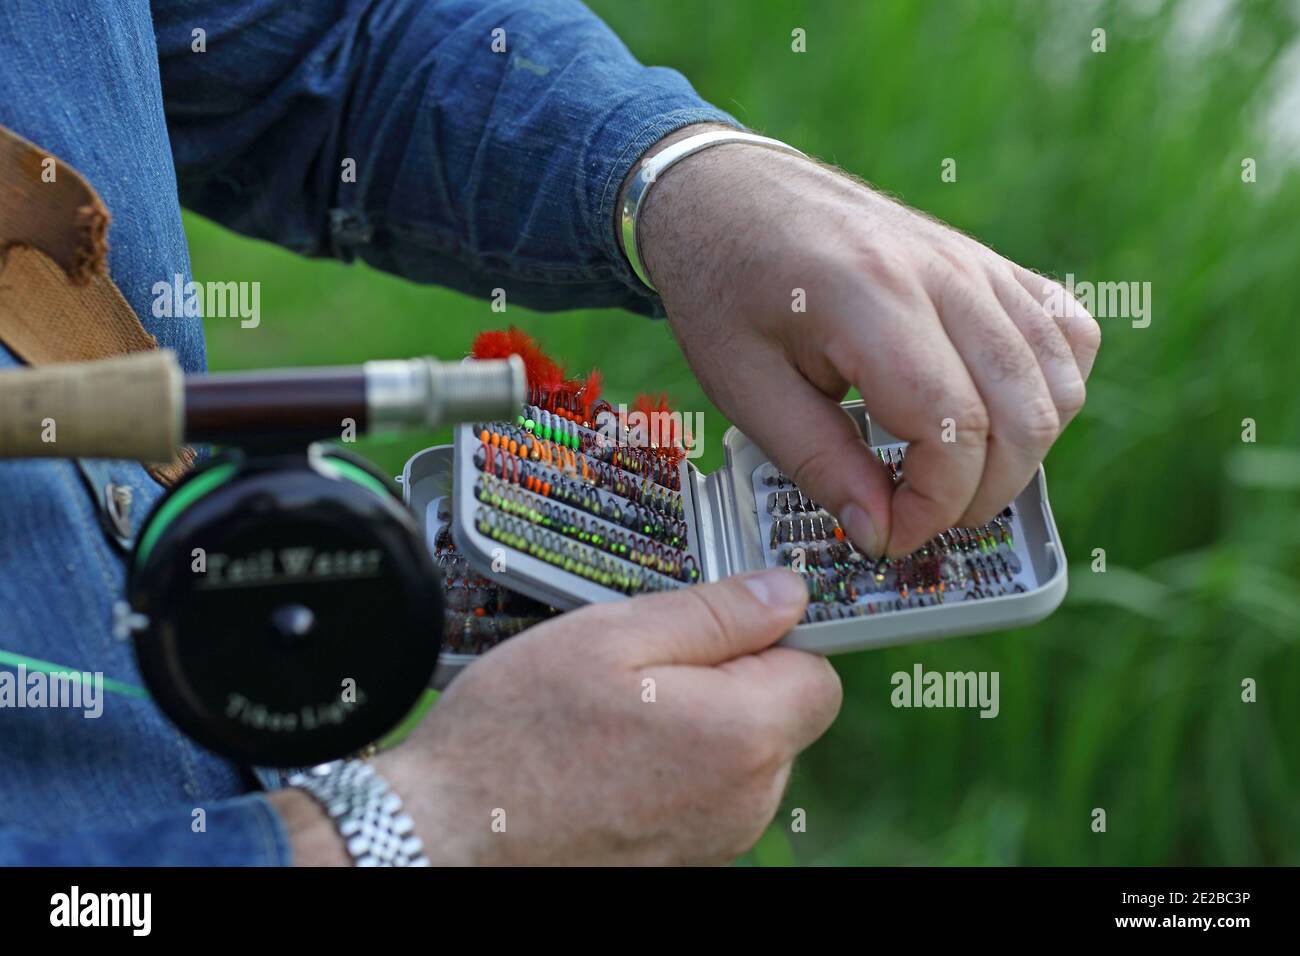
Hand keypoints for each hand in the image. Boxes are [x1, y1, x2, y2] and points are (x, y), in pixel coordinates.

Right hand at [278, 568, 839, 864]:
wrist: (452, 834)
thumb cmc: (520, 732)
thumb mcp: (613, 636)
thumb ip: (715, 614)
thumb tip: (789, 592)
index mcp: (742, 735)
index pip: (817, 674)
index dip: (771, 640)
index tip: (713, 630)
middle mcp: (746, 800)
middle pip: (781, 717)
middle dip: (732, 682)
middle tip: (644, 667)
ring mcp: (717, 839)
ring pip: (742, 757)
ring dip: (699, 726)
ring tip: (617, 715)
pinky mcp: (685, 861)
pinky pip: (706, 797)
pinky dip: (673, 770)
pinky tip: (611, 758)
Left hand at [632, 125, 1100, 556]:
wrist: (726, 191)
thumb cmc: (723, 284)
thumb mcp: (745, 387)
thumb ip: (818, 463)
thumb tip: (879, 531)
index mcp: (870, 300)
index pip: (953, 428)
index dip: (935, 504)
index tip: (890, 533)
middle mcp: (942, 274)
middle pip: (1024, 413)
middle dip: (982, 494)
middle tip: (918, 517)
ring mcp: (974, 262)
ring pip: (1059, 376)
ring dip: (1022, 450)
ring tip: (952, 477)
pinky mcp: (986, 262)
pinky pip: (1065, 330)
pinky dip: (1050, 388)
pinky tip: (995, 416)